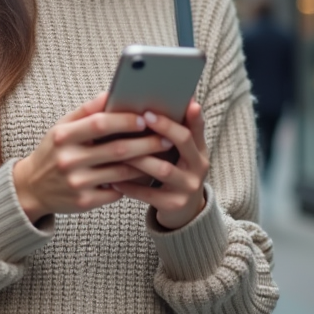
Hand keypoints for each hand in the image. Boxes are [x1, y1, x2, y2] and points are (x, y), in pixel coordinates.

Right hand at [12, 92, 171, 222]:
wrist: (31, 188)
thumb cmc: (53, 151)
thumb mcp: (61, 127)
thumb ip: (86, 111)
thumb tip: (113, 93)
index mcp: (63, 136)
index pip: (100, 124)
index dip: (125, 120)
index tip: (146, 118)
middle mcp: (68, 160)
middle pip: (116, 150)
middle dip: (146, 143)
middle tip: (168, 138)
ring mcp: (76, 183)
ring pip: (121, 172)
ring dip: (146, 163)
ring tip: (163, 155)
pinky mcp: (84, 202)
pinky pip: (116, 191)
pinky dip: (133, 183)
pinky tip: (146, 175)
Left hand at [110, 101, 208, 230]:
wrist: (183, 213)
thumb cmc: (174, 174)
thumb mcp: (180, 154)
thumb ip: (172, 133)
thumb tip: (159, 102)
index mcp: (199, 151)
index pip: (197, 127)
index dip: (191, 114)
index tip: (181, 99)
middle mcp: (198, 167)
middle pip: (184, 141)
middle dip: (164, 126)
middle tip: (144, 115)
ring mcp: (187, 187)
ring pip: (163, 168)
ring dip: (139, 156)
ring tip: (118, 147)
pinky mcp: (173, 205)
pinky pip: (148, 194)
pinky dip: (130, 185)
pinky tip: (114, 180)